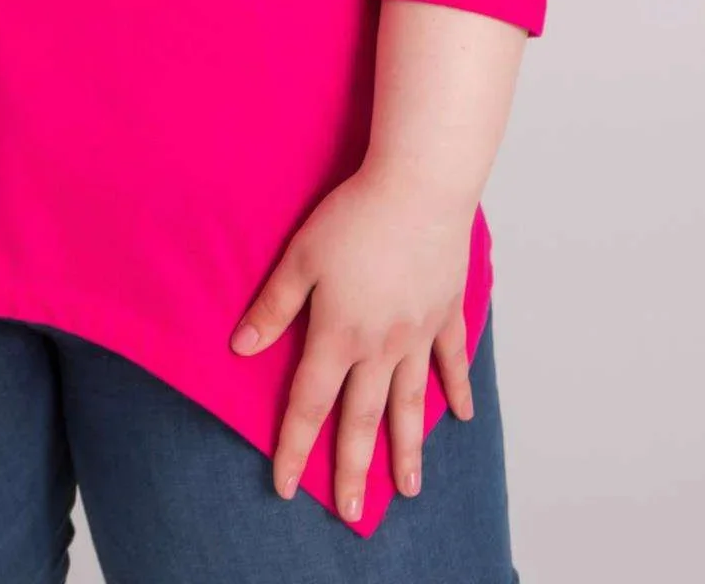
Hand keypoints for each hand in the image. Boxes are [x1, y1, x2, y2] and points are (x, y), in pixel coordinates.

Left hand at [227, 164, 475, 520]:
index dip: (295, 447)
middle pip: (364, 419)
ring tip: (411, 488)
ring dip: (409, 448)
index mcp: (339, 334)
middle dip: (355, 469)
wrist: (419, 189)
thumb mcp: (300, 258)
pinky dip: (458, 389)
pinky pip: (452, 360)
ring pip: (412, 403)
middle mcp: (381, 346)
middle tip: (354, 514)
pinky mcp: (445, 312)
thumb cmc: (354, 217)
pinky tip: (463, 416)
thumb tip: (241, 349)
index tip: (286, 486)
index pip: (310, 404)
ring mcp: (418, 333)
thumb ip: (274, 307)